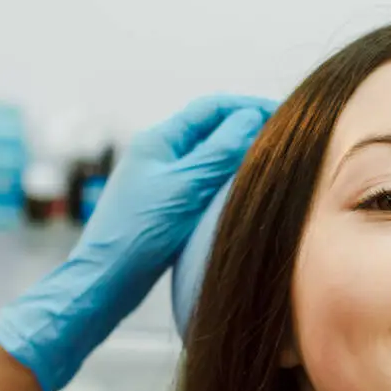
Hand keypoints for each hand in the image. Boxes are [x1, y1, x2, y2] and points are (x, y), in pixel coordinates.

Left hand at [0, 94, 274, 390]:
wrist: (105, 282)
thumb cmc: (138, 234)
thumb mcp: (185, 188)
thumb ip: (219, 151)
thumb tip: (251, 118)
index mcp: (159, 141)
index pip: (211, 109)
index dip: (249, 107)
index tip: (285, 117)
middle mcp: (159, 155)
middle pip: (211, 131)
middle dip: (247, 131)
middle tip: (285, 143)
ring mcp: (161, 182)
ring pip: (209, 159)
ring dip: (239, 158)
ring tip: (272, 167)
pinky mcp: (165, 208)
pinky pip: (203, 185)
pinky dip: (226, 183)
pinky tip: (244, 196)